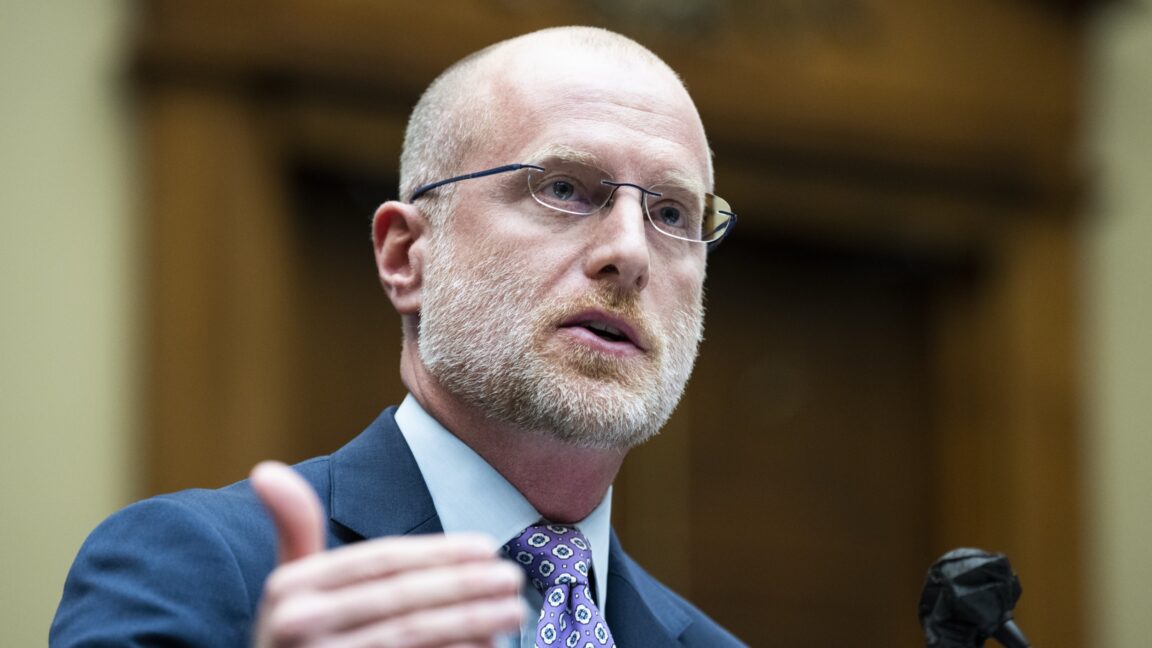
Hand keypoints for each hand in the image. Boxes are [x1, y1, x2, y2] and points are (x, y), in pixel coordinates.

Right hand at [249, 461, 524, 646]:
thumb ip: (293, 527)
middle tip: (513, 578)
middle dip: (466, 586)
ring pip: (412, 637)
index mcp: (291, 588)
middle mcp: (299, 627)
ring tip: (513, 611)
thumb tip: (266, 469)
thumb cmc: (293, 636)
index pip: (380, 562)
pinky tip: (486, 646)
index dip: (437, 553)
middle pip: (401, 599)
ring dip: (472, 622)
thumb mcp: (287, 585)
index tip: (487, 546)